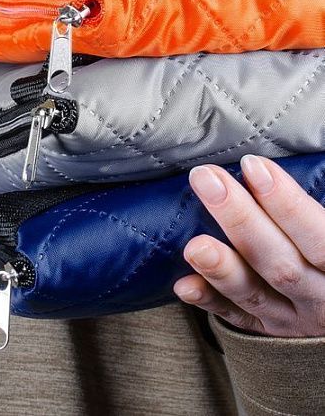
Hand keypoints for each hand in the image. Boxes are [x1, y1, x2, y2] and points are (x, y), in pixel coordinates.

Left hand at [173, 156, 324, 336]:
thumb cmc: (324, 249)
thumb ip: (310, 212)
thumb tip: (266, 168)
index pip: (319, 237)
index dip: (287, 203)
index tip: (253, 166)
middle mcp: (319, 296)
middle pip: (280, 262)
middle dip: (241, 218)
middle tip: (207, 179)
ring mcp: (291, 317)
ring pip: (254, 293)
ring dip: (221, 267)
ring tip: (194, 245)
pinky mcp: (265, 329)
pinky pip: (235, 319)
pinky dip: (209, 300)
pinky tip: (184, 286)